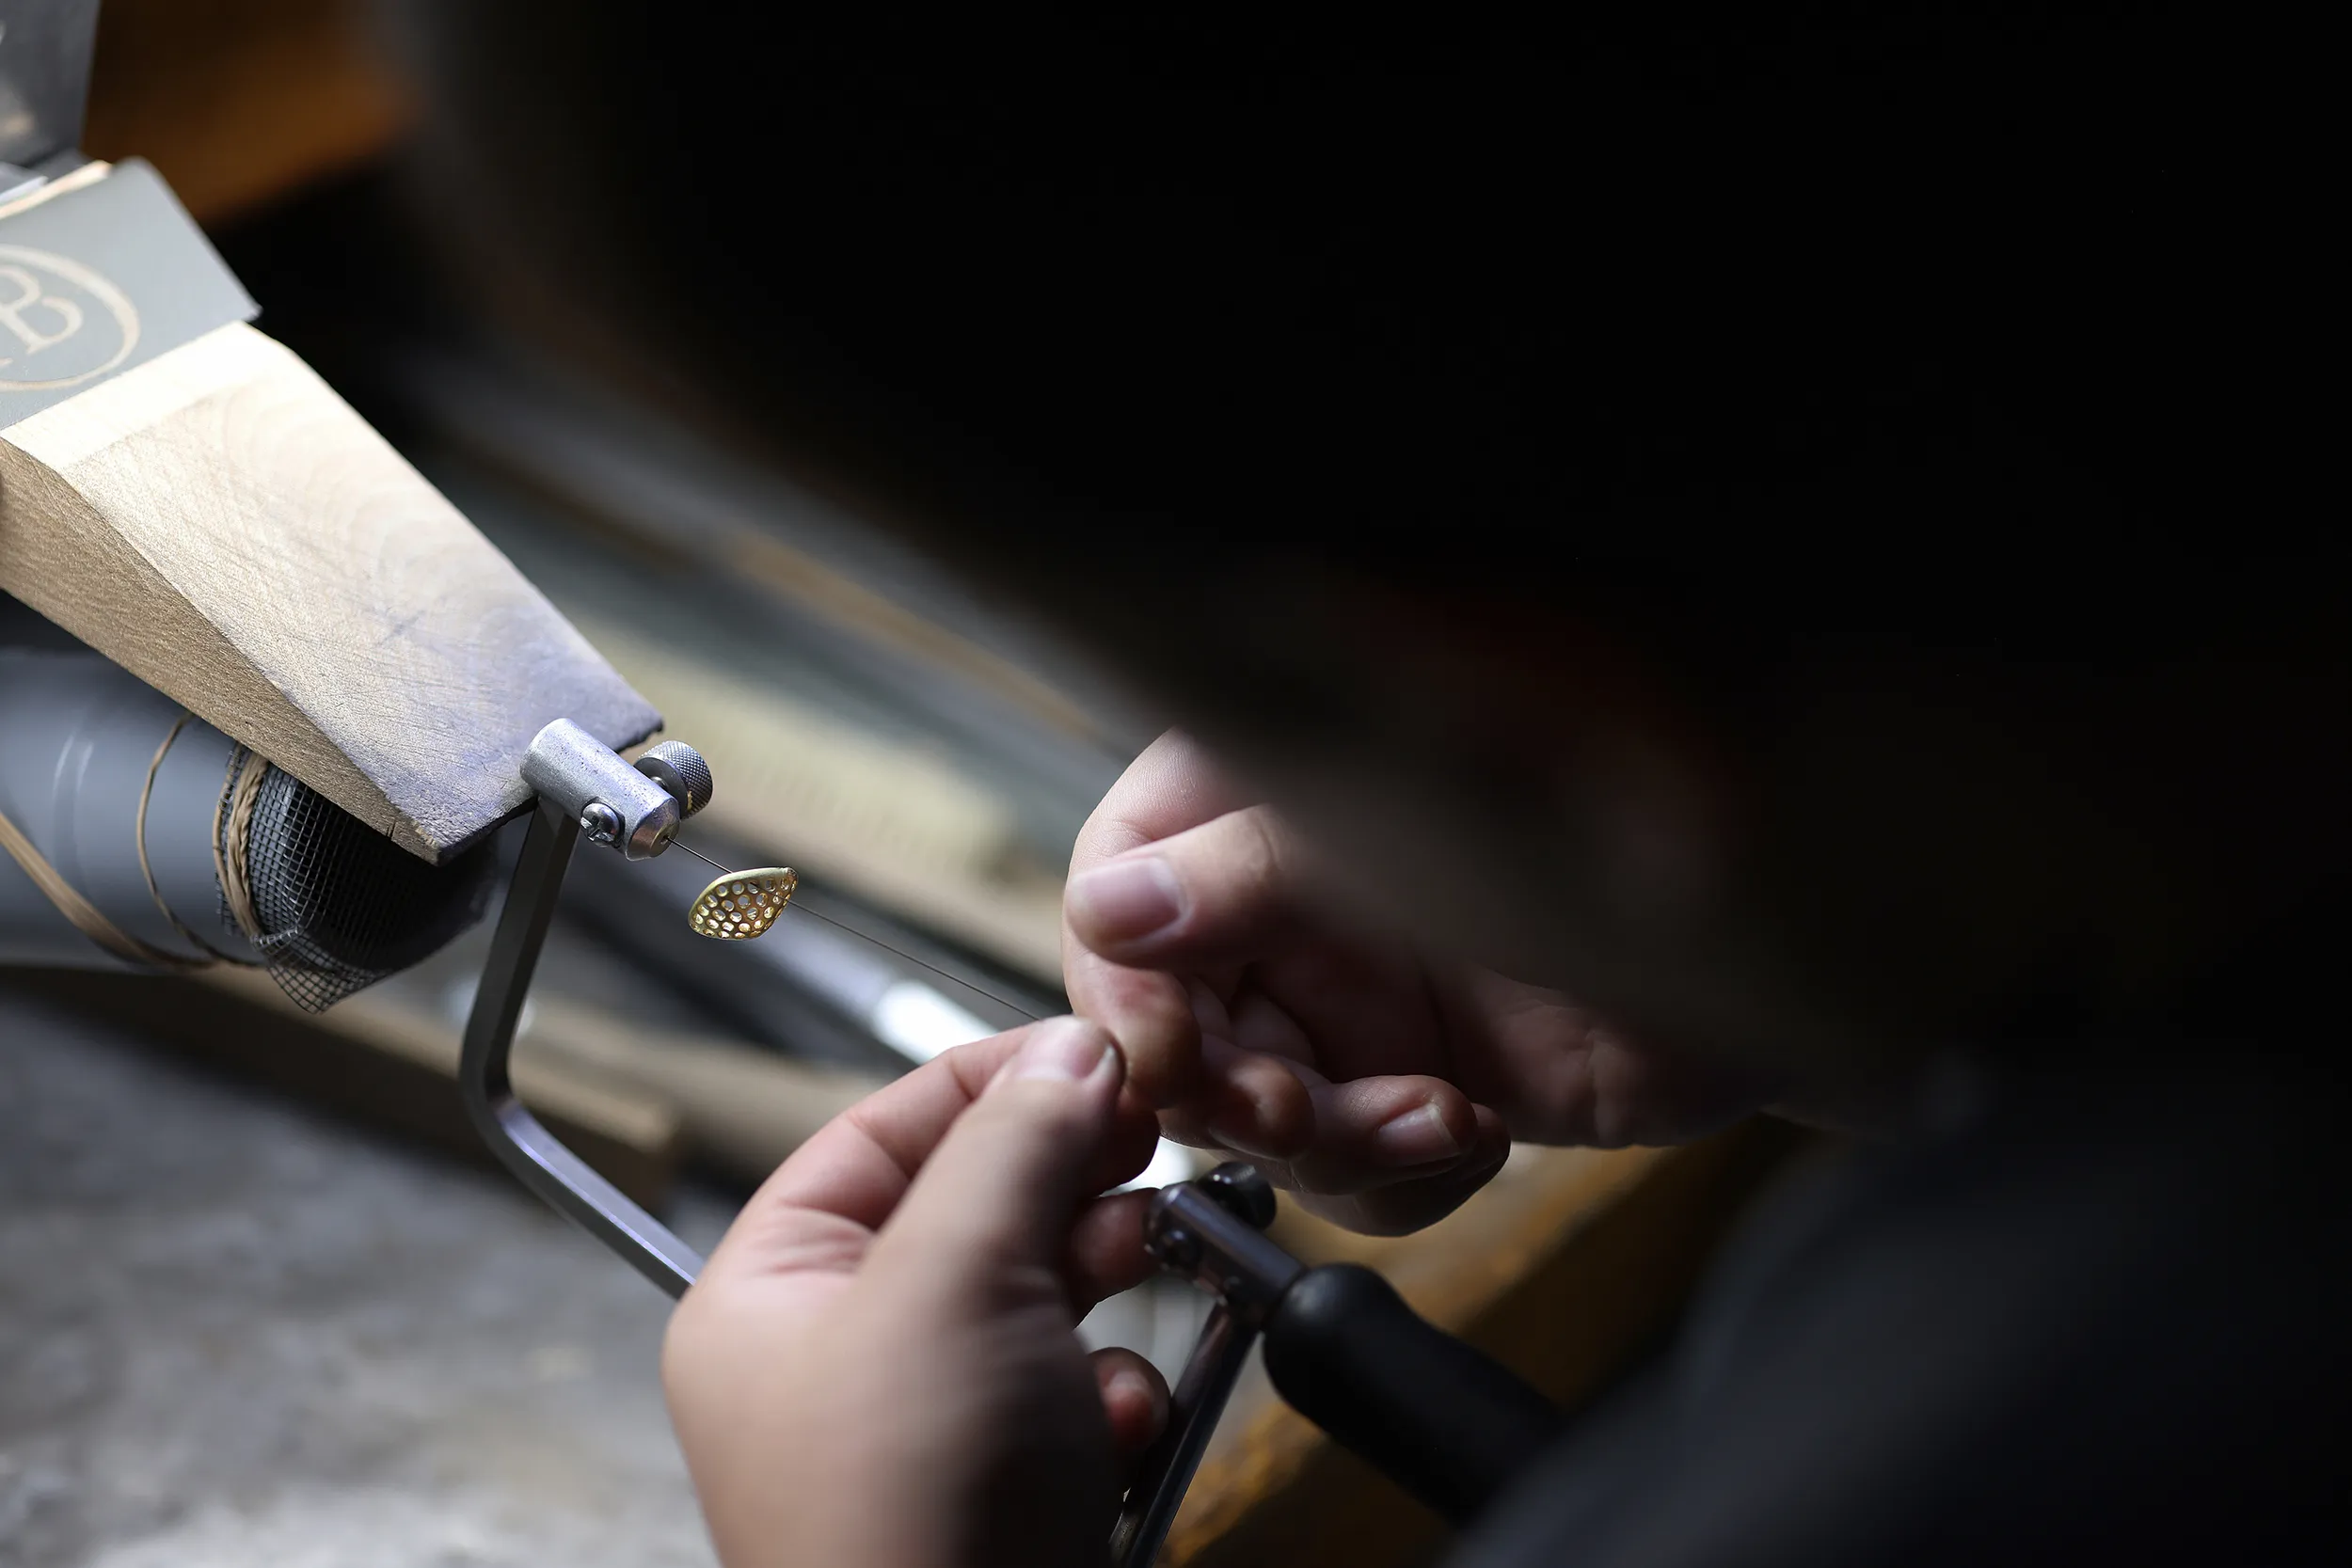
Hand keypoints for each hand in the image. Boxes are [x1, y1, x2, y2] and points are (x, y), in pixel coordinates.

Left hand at [664, 1018, 1167, 1567]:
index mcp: (771, 1293)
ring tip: (1144, 1278)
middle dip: (1066, 1187)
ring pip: (1042, 1293)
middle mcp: (841, 1353)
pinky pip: (1079, 1390)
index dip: (990, 1080)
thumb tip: (1067, 1049)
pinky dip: (1113, 1397)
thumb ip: (1015, 1144)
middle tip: (1141, 1153)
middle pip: (973, 1204)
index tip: (1090, 1050)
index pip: (881, 1130)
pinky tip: (1113, 1429)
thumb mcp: (953, 1282)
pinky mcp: (1008, 1484)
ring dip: (1106, 1288)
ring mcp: (929, 1425)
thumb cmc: (904, 1525)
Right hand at [1063, 732, 1782, 1233]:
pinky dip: (1400, 1178)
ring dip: (1331, 1141)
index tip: (1164, 1046)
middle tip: (1297, 1111)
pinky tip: (1473, 1134)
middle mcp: (1298, 896)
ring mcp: (1358, 996)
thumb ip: (1252, 869)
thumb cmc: (1618, 816)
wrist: (1781, 933)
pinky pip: (1349, 1171)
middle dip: (1230, 1086)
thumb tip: (1108, 912)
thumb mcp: (1405, 834)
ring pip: (1256, 1111)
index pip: (1123, 876)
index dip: (1125, 977)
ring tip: (1433, 1118)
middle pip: (1175, 1017)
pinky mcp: (1417, 1082)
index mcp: (1269, 792)